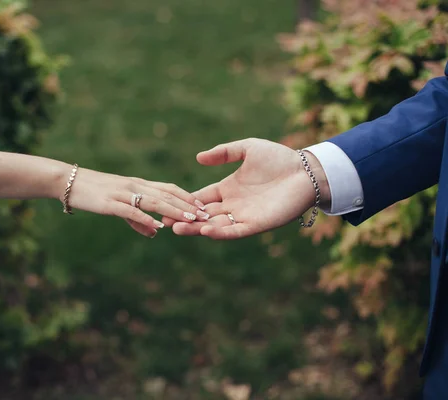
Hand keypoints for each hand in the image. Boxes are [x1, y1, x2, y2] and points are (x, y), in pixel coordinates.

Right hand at [66, 168, 208, 237]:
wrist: (69, 182)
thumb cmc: (94, 193)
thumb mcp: (118, 206)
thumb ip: (137, 219)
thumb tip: (155, 233)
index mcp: (138, 184)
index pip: (169, 188)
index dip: (187, 197)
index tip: (202, 207)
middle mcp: (135, 186)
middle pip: (167, 194)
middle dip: (187, 205)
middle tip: (205, 215)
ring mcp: (123, 193)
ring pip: (154, 201)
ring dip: (173, 210)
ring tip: (190, 219)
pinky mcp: (110, 203)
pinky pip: (131, 210)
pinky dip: (146, 218)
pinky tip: (158, 226)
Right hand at [163, 138, 330, 238]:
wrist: (306, 171)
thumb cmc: (279, 158)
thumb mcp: (247, 149)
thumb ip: (224, 153)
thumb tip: (198, 158)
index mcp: (228, 188)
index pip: (201, 197)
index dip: (185, 201)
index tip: (166, 204)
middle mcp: (233, 205)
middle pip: (203, 215)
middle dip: (185, 218)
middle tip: (165, 221)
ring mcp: (243, 216)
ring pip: (214, 225)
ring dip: (197, 228)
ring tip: (178, 228)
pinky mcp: (257, 224)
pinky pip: (235, 231)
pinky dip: (220, 233)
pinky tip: (206, 230)